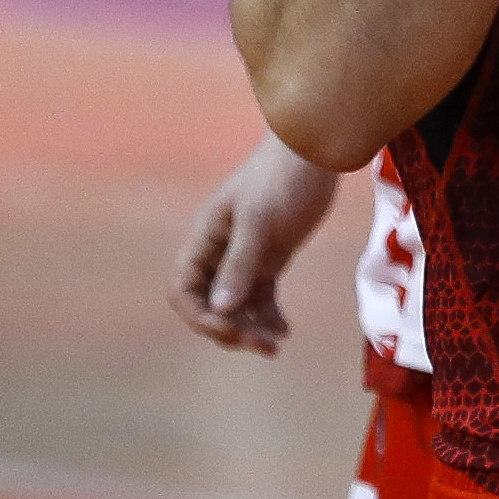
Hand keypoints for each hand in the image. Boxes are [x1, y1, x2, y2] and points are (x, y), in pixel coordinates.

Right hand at [170, 134, 344, 353]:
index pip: (184, 292)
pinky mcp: (270, 259)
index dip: (200, 317)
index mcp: (204, 241)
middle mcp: (219, 254)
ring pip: (237, 307)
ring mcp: (244, 258)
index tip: (231, 328)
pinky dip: (269, 316)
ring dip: (251, 329)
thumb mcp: (259, 221)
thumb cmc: (281, 179)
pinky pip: (261, 298)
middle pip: (210, 306)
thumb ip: (240, 263)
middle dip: (230, 329)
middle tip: (263, 345)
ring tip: (276, 344)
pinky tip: (285, 331)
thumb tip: (221, 309)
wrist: (314, 153)